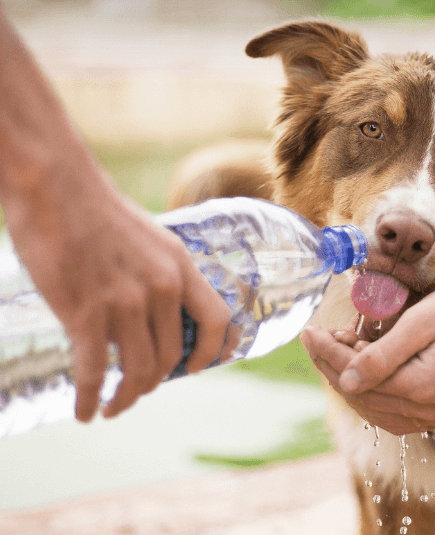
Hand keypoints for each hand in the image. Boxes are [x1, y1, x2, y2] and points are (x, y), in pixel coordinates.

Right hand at [4, 146, 232, 421]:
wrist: (54, 186)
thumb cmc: (97, 210)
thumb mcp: (150, 238)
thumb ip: (159, 273)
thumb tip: (155, 311)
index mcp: (180, 266)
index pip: (217, 319)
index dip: (213, 351)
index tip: (197, 369)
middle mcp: (161, 287)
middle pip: (172, 356)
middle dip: (155, 382)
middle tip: (137, 390)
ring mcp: (126, 302)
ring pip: (138, 370)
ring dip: (126, 398)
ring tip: (112, 406)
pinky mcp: (86, 313)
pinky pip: (95, 372)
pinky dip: (91, 399)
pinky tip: (85, 411)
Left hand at [302, 279, 434, 434]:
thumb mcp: (422, 322)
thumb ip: (382, 355)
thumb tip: (345, 380)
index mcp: (423, 389)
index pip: (358, 378)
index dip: (328, 354)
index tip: (308, 332)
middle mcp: (432, 412)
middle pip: (365, 398)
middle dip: (334, 369)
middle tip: (318, 340)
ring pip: (379, 412)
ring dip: (353, 385)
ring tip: (339, 353)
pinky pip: (400, 415)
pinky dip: (377, 398)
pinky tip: (366, 376)